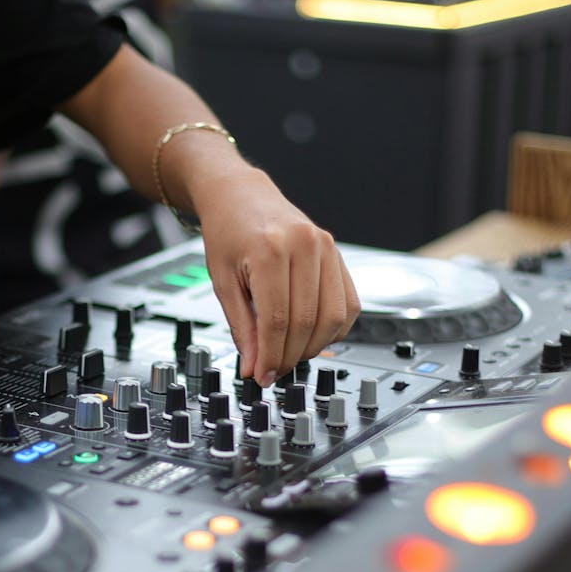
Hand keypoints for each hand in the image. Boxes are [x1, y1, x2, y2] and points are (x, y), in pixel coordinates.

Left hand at [196, 170, 359, 386]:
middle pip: (307, 322)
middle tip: (273, 371)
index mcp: (270, 248)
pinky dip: (333, 329)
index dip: (271, 355)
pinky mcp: (339, 255)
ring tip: (290, 355)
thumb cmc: (228, 233)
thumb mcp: (222, 282)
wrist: (241, 196)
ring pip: (333, 317)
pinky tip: (311, 336)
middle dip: (290, 356)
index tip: (262, 375)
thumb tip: (255, 367)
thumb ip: (241, 327)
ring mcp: (328, 248)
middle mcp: (305, 245)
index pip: (278, 319)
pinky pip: (348, 304)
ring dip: (313, 347)